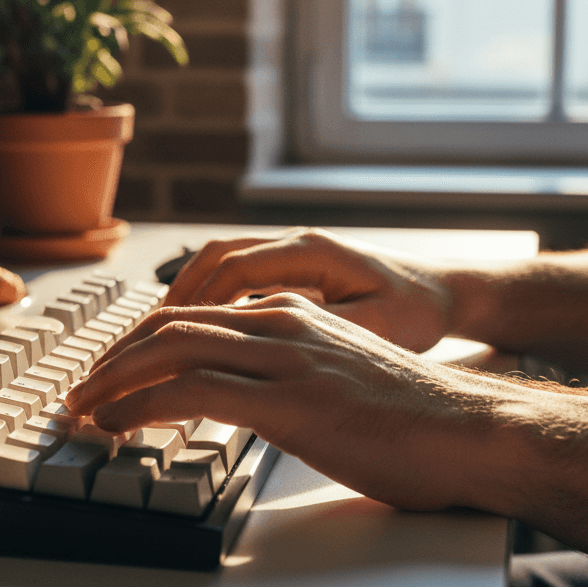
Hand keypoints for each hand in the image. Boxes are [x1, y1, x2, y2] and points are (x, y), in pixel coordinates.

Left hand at [67, 294, 498, 512]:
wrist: (468, 430)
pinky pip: (191, 390)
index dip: (138, 340)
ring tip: (81, 408)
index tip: (108, 369)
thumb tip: (236, 396)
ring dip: (113, 379)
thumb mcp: (332, 374)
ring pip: (169, 349)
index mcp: (288, 312)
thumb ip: (282, 370)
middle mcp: (279, 321)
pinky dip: (140, 405)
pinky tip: (116, 424)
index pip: (190, 314)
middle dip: (113, 357)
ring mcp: (282, 356)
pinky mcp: (287, 399)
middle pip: (168, 323)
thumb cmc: (406, 415)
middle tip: (78, 389)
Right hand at [165, 228, 454, 352]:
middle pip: (212, 259)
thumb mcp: (377, 327)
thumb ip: (320, 330)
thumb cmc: (418, 310)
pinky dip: (205, 299)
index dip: (195, 303)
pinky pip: (233, 275)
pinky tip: (190, 330)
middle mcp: (294, 243)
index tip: (165, 338)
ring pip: (217, 263)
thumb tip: (264, 343)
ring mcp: (290, 252)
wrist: (445, 291)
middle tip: (142, 340)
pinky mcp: (291, 268)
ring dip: (183, 297)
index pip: (233, 267)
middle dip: (172, 300)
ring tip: (151, 338)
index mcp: (311, 252)